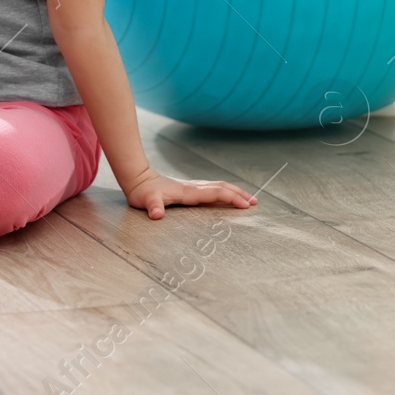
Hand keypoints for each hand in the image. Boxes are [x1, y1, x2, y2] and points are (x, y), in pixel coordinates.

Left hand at [122, 167, 256, 219]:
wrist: (138, 179)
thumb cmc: (143, 193)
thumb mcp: (146, 201)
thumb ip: (153, 207)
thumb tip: (157, 214)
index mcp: (189, 191)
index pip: (216, 193)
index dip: (231, 198)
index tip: (245, 205)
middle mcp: (194, 187)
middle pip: (222, 187)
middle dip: (239, 194)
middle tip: (255, 203)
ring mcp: (193, 187)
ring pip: (219, 186)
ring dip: (235, 192)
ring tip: (248, 199)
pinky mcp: (191, 189)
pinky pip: (213, 189)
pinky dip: (225, 192)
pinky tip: (228, 197)